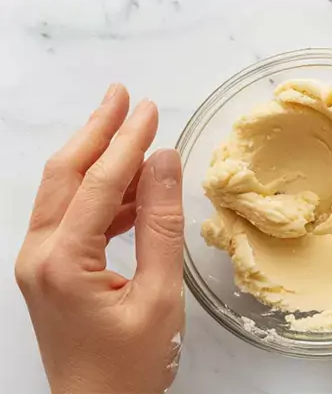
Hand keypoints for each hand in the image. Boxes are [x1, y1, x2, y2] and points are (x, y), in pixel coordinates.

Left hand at [15, 85, 184, 393]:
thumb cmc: (129, 366)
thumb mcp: (159, 295)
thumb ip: (160, 224)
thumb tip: (163, 162)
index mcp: (63, 263)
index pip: (97, 184)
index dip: (126, 141)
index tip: (150, 108)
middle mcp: (39, 257)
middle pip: (64, 176)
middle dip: (95, 132)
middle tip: (123, 95)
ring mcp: (38, 264)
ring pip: (62, 192)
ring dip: (97, 158)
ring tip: (133, 129)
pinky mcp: (49, 272)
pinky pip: (69, 216)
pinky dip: (99, 192)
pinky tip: (133, 185)